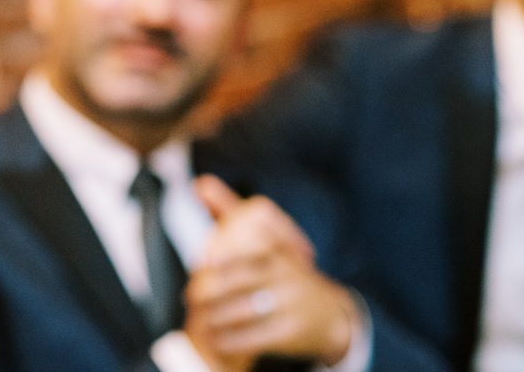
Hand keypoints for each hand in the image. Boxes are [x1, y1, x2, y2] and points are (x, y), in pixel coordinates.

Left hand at [185, 176, 356, 366]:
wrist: (332, 316)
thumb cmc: (286, 273)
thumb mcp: (267, 238)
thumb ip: (232, 211)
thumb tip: (199, 183)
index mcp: (278, 249)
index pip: (241, 249)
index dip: (216, 260)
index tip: (200, 267)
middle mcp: (288, 274)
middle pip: (236, 281)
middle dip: (208, 291)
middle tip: (191, 298)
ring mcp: (292, 304)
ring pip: (241, 310)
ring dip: (214, 318)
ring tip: (198, 321)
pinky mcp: (292, 332)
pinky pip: (253, 337)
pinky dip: (229, 340)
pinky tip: (215, 341)